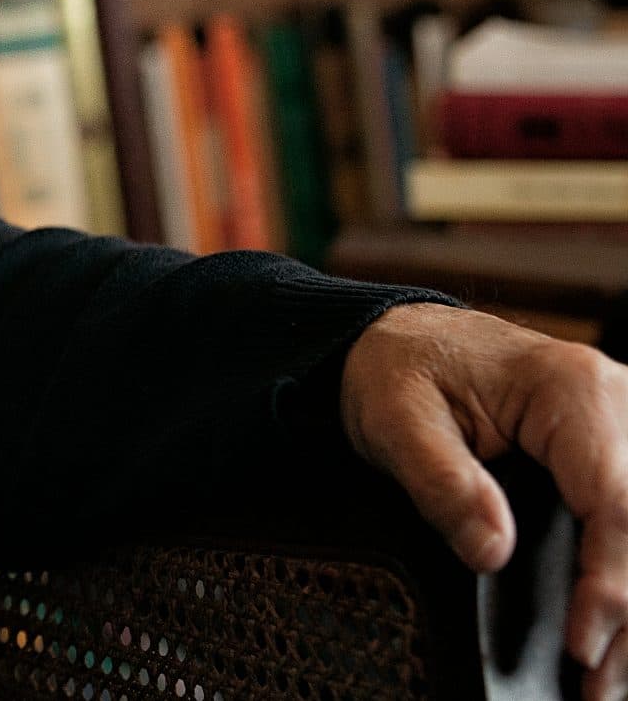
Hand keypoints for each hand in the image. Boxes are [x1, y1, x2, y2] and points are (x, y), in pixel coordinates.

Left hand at [339, 303, 627, 698]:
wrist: (399, 337)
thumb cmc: (399, 369)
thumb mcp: (397, 421)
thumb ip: (444, 484)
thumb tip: (491, 552)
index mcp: (571, 389)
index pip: (614, 502)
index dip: (609, 584)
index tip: (583, 643)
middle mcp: (616, 402)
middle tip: (600, 685)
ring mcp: (624, 428)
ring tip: (610, 673)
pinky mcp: (617, 453)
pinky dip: (624, 574)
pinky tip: (615, 626)